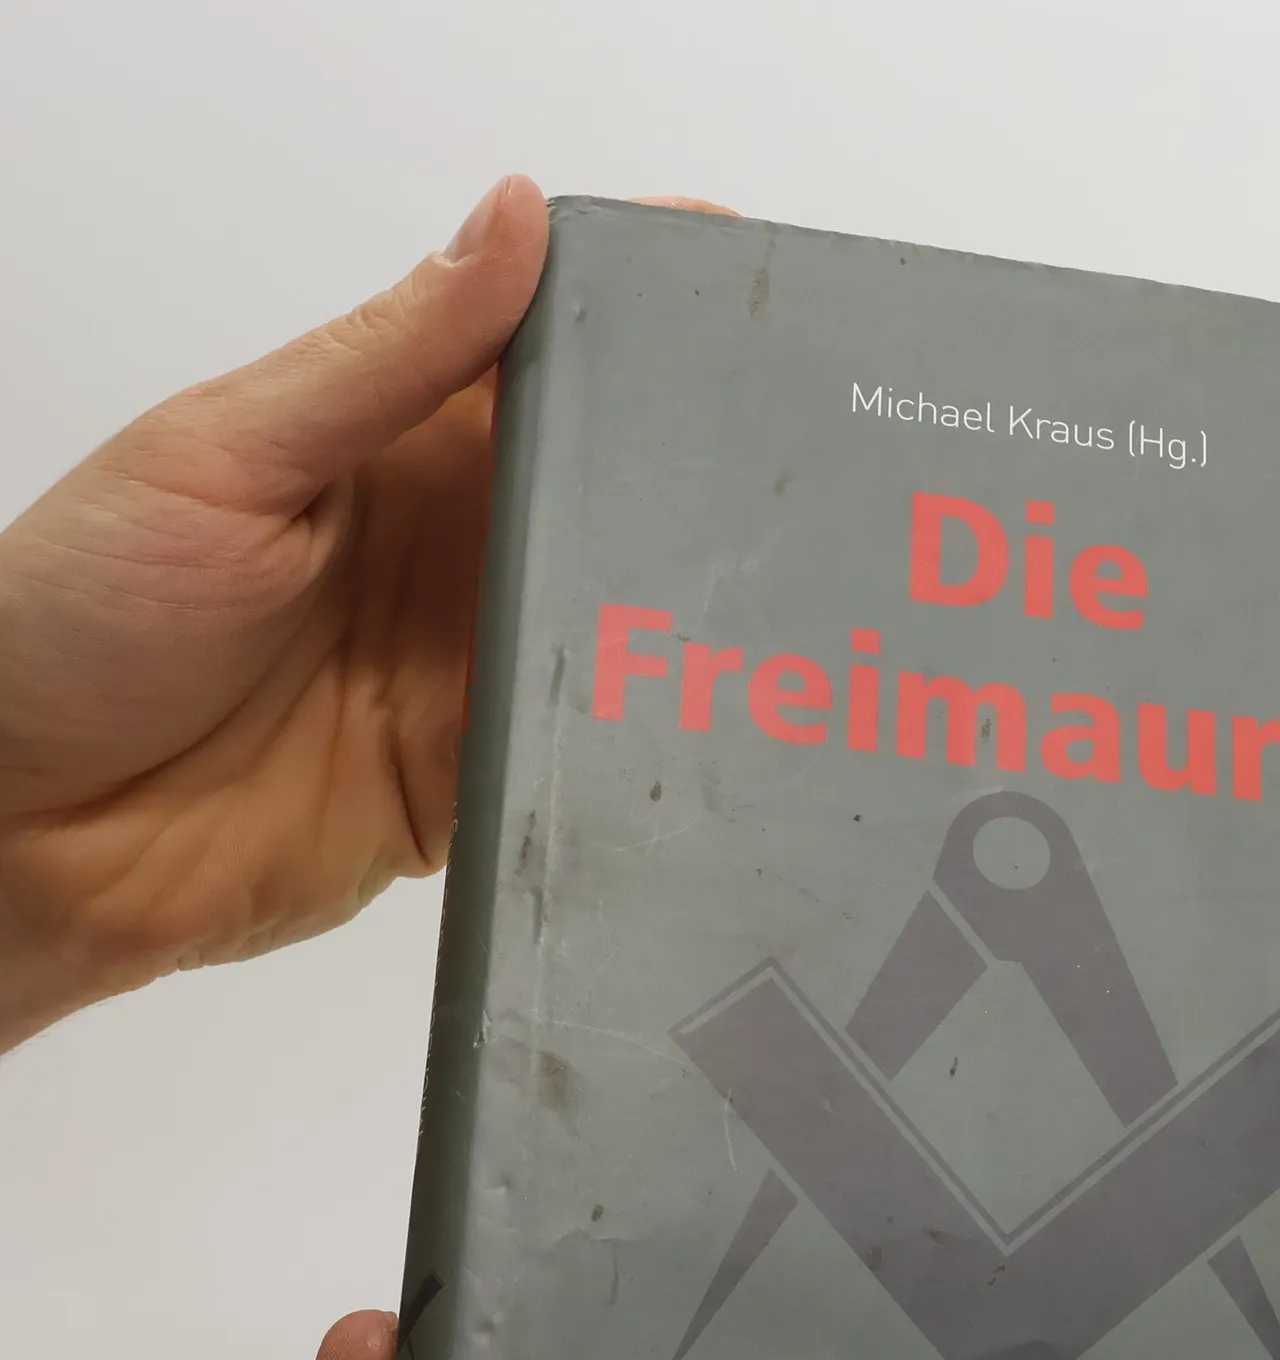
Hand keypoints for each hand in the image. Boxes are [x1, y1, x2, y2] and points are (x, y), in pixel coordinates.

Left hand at [0, 179, 724, 1049]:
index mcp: (397, 446)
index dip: (643, 317)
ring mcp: (476, 671)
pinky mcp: (484, 783)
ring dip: (695, 615)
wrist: (28, 837)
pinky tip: (722, 725)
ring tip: (809, 591)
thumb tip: (519, 220)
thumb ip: (384, 361)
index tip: (747, 281)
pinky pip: (589, 758)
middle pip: (615, 496)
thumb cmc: (82, 621)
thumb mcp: (227, 457)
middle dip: (706, 473)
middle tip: (819, 454)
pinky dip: (647, 744)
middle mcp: (457, 551)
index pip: (547, 359)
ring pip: (624, 629)